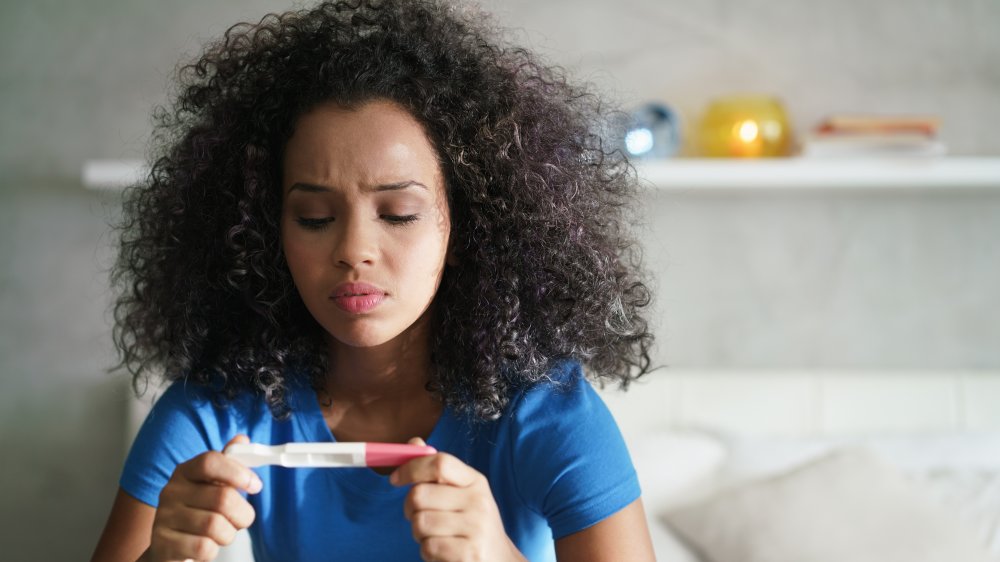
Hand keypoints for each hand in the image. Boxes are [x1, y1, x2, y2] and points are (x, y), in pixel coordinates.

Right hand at [145, 435, 260, 561]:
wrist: (168, 545)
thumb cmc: (198, 512)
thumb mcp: (212, 486)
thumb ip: (228, 465)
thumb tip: (242, 441)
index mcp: (185, 472)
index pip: (211, 462)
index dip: (238, 472)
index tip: (255, 485)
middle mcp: (171, 491)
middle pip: (222, 498)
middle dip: (242, 514)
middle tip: (241, 519)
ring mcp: (164, 517)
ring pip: (215, 526)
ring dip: (228, 534)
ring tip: (222, 533)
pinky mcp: (163, 544)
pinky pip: (203, 548)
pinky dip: (213, 550)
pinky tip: (206, 545)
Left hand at [390, 438, 526, 561]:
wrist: (499, 560)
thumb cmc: (472, 524)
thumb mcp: (462, 494)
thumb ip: (438, 470)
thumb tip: (413, 443)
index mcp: (475, 482)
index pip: (440, 463)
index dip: (411, 468)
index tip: (395, 479)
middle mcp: (479, 502)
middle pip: (420, 494)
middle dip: (409, 508)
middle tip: (416, 516)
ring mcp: (476, 528)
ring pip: (420, 523)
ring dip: (419, 533)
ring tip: (435, 536)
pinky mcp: (468, 554)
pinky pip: (428, 547)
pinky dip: (428, 551)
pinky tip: (442, 551)